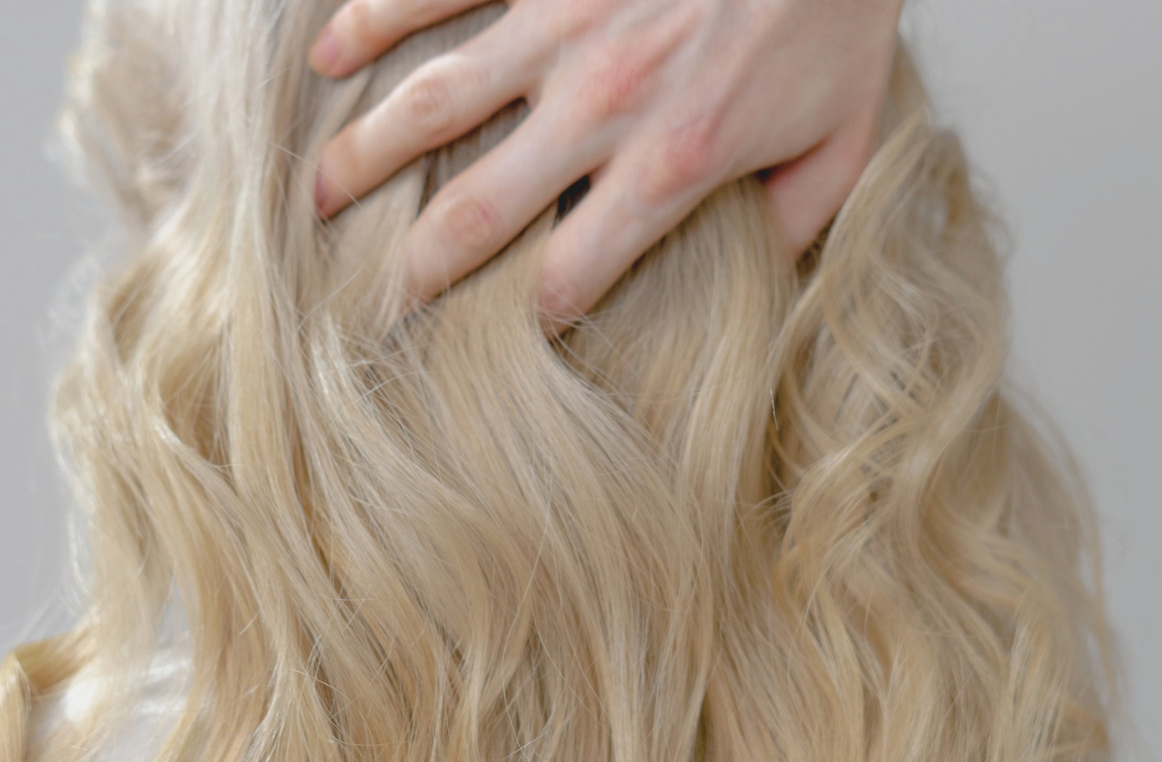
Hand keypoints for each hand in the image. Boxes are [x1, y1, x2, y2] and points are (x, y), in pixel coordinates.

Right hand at [310, 0, 902, 329]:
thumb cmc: (837, 13)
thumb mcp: (843, 137)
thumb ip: (793, 220)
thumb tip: (760, 282)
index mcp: (671, 161)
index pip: (574, 272)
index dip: (536, 315)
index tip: (512, 330)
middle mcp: (598, 103)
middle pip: (476, 210)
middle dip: (417, 265)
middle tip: (377, 298)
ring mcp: (556, 25)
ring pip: (431, 103)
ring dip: (365, 155)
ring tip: (318, 194)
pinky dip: (371, 20)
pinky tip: (325, 55)